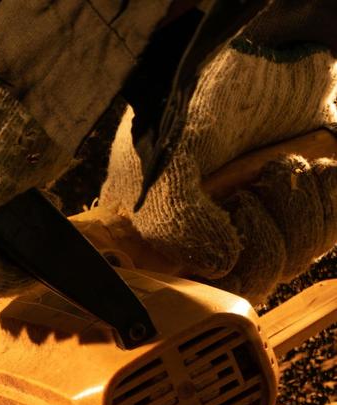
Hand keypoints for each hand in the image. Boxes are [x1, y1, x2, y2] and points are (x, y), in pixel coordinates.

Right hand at [100, 42, 336, 305]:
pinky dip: (326, 205)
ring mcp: (256, 221)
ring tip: (286, 166)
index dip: (210, 275)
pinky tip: (315, 173)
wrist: (274, 46)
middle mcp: (204, 232)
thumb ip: (176, 215)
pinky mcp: (301, 208)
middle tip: (256, 190)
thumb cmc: (208, 90)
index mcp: (155, 227)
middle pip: (245, 281)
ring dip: (298, 212)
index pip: (181, 288)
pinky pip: (322, 237)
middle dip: (265, 237)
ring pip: (288, 261)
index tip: (226, 242)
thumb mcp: (175, 152)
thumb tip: (217, 267)